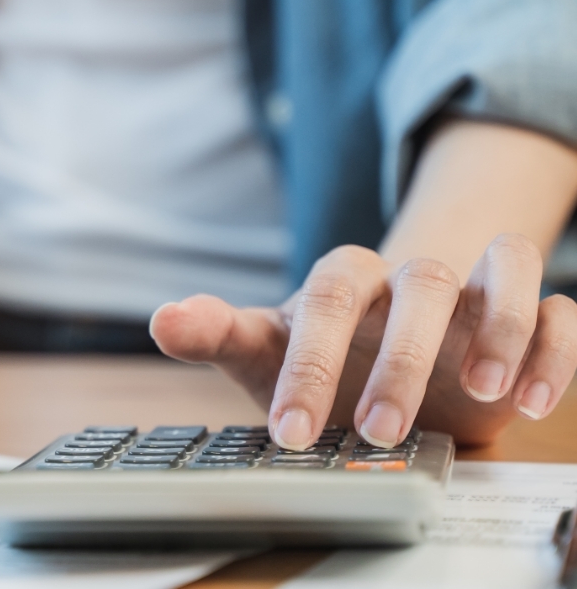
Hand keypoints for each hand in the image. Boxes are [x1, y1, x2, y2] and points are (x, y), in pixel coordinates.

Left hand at [150, 236, 576, 448]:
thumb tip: (163, 319)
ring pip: (505, 269)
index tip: (289, 430)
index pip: (328, 298)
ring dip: (500, 327)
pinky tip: (530, 402)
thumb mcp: (265, 351)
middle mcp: (412, 277)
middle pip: (419, 283)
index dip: (309, 361)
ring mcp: (473, 294)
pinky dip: (552, 350)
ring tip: (485, 393)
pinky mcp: (524, 320)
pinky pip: (557, 311)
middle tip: (374, 431)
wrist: (384, 359)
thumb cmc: (320, 355)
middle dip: (400, 359)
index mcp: (346, 280)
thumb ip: (217, 333)